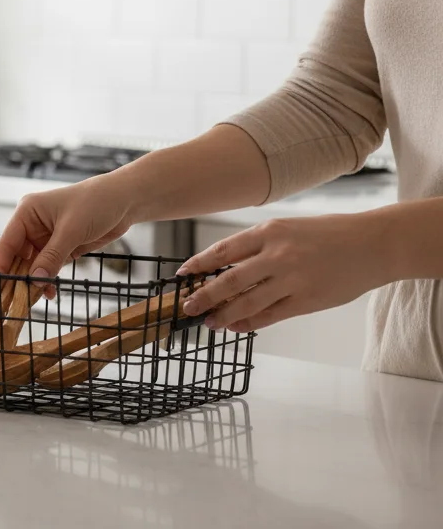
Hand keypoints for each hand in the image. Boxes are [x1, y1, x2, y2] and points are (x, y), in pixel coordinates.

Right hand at [0, 174, 137, 297]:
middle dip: (17, 278)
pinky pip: (48, 267)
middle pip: (17, 257)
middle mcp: (33, 225)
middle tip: (13, 302)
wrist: (125, 200)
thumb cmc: (95, 203)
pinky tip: (50, 292)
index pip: (7, 243)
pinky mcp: (61, 247)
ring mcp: (47, 237)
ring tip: (33, 301)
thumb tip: (35, 281)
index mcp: (27, 213)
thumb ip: (52, 256)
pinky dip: (48, 280)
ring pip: (33, 265)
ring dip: (34, 282)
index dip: (0, 266)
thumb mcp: (71, 230)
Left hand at [180, 213, 390, 331]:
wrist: (372, 244)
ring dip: (223, 314)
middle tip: (187, 306)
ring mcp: (292, 279)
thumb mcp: (288, 228)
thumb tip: (225, 268)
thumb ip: (259, 247)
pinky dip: (249, 322)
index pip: (223, 250)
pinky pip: (270, 315)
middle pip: (229, 280)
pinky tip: (236, 326)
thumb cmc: (329, 235)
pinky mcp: (306, 300)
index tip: (182, 274)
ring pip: (246, 301)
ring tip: (209, 322)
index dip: (199, 264)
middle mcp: (277, 254)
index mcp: (269, 231)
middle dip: (204, 295)